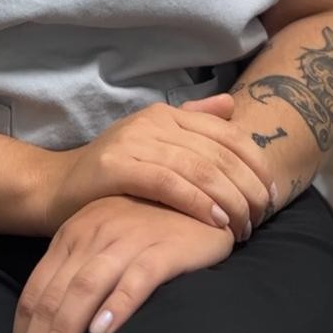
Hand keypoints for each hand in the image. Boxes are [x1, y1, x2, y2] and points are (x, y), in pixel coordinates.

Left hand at [12, 195, 234, 332]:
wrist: (198, 195)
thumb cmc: (147, 223)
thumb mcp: (102, 239)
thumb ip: (78, 270)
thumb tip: (48, 323)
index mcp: (73, 234)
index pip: (36, 288)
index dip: (22, 330)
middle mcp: (94, 234)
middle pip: (55, 294)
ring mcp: (128, 239)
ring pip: (86, 288)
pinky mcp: (164, 248)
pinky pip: (137, 278)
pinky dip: (117, 304)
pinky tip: (103, 331)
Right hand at [42, 93, 275, 241]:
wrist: (59, 189)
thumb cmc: (114, 174)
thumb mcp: (155, 144)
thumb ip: (193, 123)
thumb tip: (231, 105)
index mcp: (166, 113)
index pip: (226, 133)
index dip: (256, 163)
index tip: (274, 194)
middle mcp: (153, 121)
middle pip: (217, 152)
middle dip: (248, 187)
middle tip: (263, 217)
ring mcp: (133, 140)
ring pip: (198, 168)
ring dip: (229, 200)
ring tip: (244, 226)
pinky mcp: (117, 165)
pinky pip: (168, 183)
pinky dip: (197, 202)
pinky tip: (215, 221)